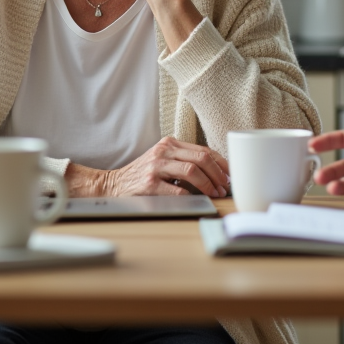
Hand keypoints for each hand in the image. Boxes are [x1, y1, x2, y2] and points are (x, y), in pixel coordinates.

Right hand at [67, 136, 229, 197]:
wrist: (113, 185)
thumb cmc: (143, 174)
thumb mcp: (163, 160)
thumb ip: (184, 160)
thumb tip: (216, 173)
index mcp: (170, 144)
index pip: (203, 149)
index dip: (221, 163)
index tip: (230, 174)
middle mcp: (163, 151)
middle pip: (201, 158)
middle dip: (218, 173)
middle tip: (225, 186)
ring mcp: (156, 167)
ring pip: (192, 171)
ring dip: (209, 184)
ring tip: (215, 193)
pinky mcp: (150, 184)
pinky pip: (177, 190)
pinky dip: (191, 195)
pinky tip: (197, 199)